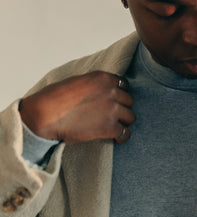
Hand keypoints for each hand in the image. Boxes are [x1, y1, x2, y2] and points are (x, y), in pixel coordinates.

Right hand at [19, 71, 134, 143]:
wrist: (45, 114)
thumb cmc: (53, 98)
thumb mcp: (76, 81)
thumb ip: (92, 85)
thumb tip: (97, 92)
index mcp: (102, 77)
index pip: (123, 84)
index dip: (119, 94)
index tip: (114, 101)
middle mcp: (111, 91)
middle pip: (129, 101)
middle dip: (122, 108)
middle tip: (112, 116)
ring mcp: (112, 109)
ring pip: (130, 117)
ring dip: (123, 122)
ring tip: (113, 127)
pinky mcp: (109, 127)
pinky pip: (125, 133)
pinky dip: (121, 137)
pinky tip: (116, 139)